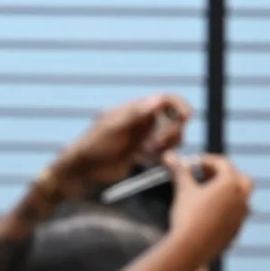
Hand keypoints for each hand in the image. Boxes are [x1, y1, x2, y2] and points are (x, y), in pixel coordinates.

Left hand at [44, 94, 193, 197]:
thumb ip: (136, 115)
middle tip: (156, 146)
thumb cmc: (93, 146)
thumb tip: (158, 99)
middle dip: (172, 132)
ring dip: (167, 145)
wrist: (82, 170)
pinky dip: (161, 156)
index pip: (166, 100)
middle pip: (173, 120)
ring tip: (148, 154)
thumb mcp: (114, 129)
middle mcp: (142, 121)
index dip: (180, 105)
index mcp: (136, 109)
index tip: (187, 116)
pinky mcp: (142, 154)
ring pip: (170, 137)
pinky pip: (162, 152)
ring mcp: (143, 137)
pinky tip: (146, 160)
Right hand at [163, 150, 253, 259]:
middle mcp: (241, 198)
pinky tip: (209, 215)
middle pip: (241, 179)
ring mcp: (241, 217)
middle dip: (225, 175)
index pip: (223, 163)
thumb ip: (179, 171)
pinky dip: (225, 211)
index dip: (207, 160)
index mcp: (230, 183)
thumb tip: (169, 155)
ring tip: (207, 196)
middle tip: (206, 176)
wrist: (191, 248)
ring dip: (228, 194)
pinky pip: (235, 217)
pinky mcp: (236, 232)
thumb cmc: (188, 215)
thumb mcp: (183, 190)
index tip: (193, 163)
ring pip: (241, 199)